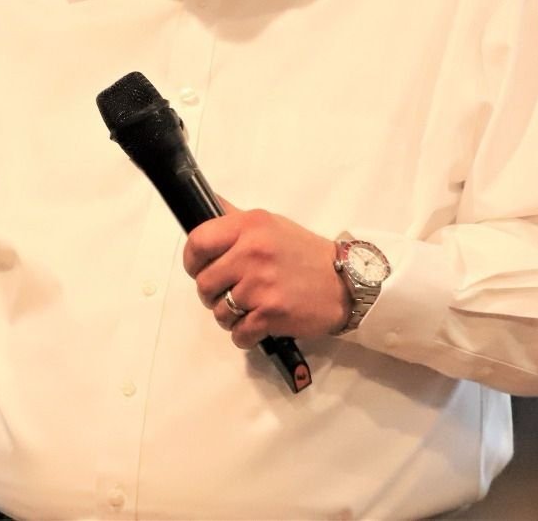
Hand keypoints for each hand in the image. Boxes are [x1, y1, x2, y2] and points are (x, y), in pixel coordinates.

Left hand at [182, 199, 351, 348]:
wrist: (345, 282)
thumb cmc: (304, 254)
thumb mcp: (270, 224)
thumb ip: (234, 218)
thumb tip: (204, 203)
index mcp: (249, 226)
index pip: (198, 241)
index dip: (192, 260)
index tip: (200, 268)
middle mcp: (253, 252)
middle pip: (204, 282)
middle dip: (212, 294)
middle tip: (230, 293)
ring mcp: (262, 284)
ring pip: (219, 311)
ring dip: (230, 316)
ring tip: (249, 308)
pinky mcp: (271, 313)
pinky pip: (239, 333)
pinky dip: (245, 335)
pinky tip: (258, 325)